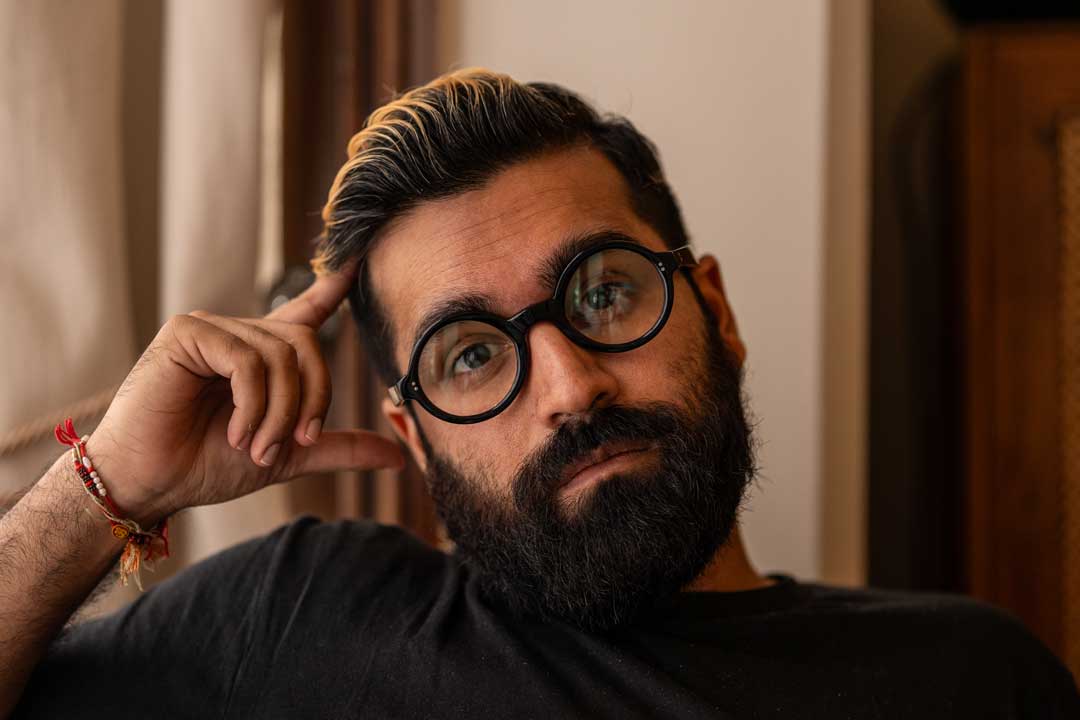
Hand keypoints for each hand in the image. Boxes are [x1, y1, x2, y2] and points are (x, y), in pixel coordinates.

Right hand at [83, 261, 403, 523]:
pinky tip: (235, 432)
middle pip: (308, 345)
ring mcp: (213, 328)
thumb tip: (398, 458)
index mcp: (264, 356)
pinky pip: (247, 360)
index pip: (307, 311)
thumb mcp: (288, 455)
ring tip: (255, 447)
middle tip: (295, 443)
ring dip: (279, 413)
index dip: (334, 286)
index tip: (359, 260)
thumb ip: (338, 447)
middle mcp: (242, 334)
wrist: (153, 483)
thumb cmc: (207, 465)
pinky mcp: (187, 333)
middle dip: (312, 400)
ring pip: (280, 356)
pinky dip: (252, 404)